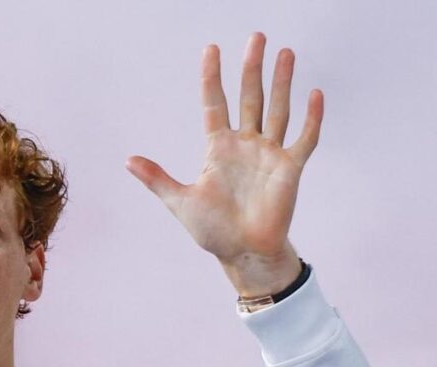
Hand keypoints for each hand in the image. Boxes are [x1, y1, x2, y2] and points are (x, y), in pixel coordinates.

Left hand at [126, 32, 322, 297]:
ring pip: (277, 109)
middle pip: (249, 97)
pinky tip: (315, 94)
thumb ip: (157, 178)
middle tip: (256, 37)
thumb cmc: (213, 230)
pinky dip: (311, 118)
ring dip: (282, 82)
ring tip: (286, 52)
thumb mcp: (180, 201)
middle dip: (252, 68)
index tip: (211, 49)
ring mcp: (269, 154)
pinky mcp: (290, 169)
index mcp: (218, 148)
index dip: (212, 77)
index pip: (214, 104)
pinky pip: (304, 139)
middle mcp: (245, 145)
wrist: (243, 253)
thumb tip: (127, 160)